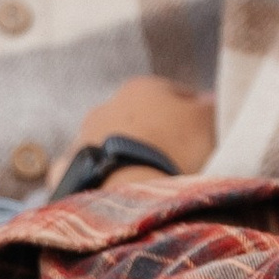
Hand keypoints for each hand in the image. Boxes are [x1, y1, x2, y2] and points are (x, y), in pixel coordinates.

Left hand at [64, 76, 218, 179]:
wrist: (127, 189)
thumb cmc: (175, 149)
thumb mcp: (208, 121)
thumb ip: (211, 106)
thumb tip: (208, 100)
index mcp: (143, 87)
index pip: (177, 94)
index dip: (195, 114)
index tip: (206, 135)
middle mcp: (107, 105)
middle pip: (141, 118)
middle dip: (156, 134)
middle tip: (178, 161)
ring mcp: (83, 136)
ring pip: (113, 143)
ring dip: (127, 155)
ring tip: (148, 180)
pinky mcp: (66, 168)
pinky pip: (89, 170)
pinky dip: (101, 177)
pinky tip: (116, 191)